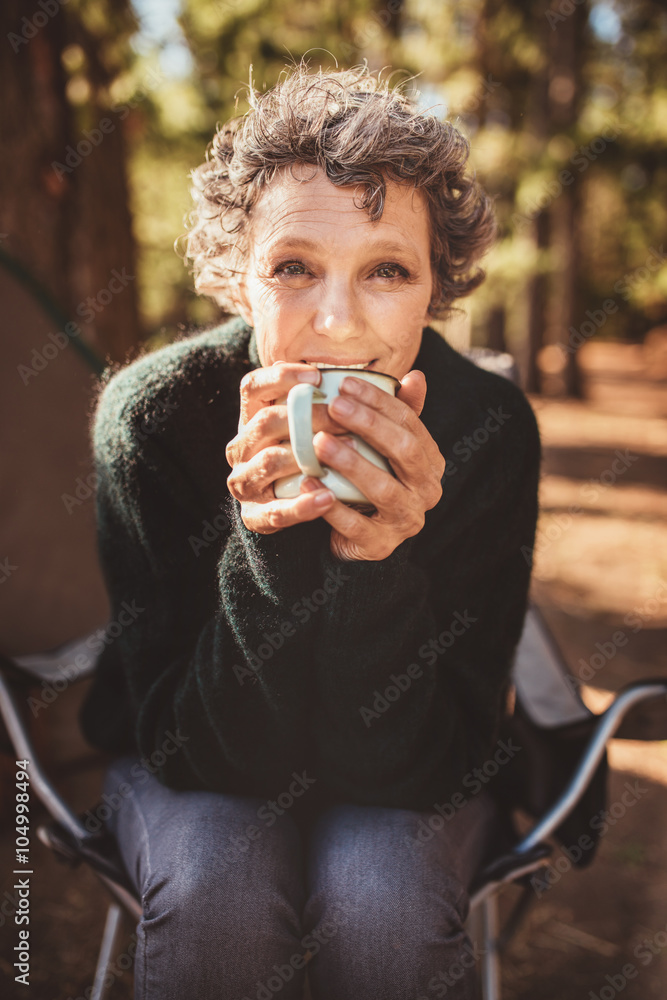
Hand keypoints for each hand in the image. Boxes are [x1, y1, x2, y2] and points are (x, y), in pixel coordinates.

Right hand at [225, 362, 342, 533]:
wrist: (285, 510)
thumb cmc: (305, 459)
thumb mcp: (309, 429)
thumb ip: (328, 406)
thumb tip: (386, 377)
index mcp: (249, 420)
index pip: (252, 387)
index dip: (281, 378)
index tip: (317, 378)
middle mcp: (240, 448)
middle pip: (265, 422)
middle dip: (307, 416)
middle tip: (344, 417)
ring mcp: (244, 482)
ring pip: (269, 461)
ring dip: (308, 456)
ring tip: (345, 452)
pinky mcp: (253, 515)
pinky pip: (277, 510)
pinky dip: (304, 505)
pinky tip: (329, 498)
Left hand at [299, 370, 444, 560]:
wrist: (359, 537)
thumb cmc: (371, 479)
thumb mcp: (385, 447)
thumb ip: (398, 414)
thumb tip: (416, 375)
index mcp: (431, 462)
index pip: (410, 423)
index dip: (379, 401)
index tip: (345, 383)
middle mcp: (427, 491)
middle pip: (404, 451)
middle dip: (368, 425)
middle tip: (334, 406)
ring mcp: (407, 521)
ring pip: (383, 488)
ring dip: (350, 462)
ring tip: (318, 442)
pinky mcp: (380, 545)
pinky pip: (356, 524)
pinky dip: (330, 504)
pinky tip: (308, 481)